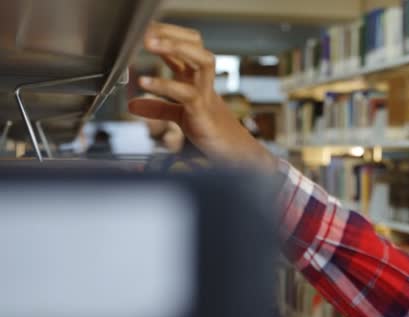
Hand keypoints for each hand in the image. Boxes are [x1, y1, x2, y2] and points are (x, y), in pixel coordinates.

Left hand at [128, 22, 276, 171]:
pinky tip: (145, 84)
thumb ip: (159, 108)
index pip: (185, 47)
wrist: (237, 156)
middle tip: (148, 34)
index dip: (167, 35)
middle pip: (197, 45)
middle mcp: (203, 83)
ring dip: (178, 48)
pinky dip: (165, 86)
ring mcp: (207, 96)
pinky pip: (188, 94)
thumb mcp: (181, 117)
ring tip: (152, 45)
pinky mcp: (204, 113)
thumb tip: (133, 105)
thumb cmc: (213, 134)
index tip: (147, 31)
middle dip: (173, 34)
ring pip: (203, 61)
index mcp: (198, 81)